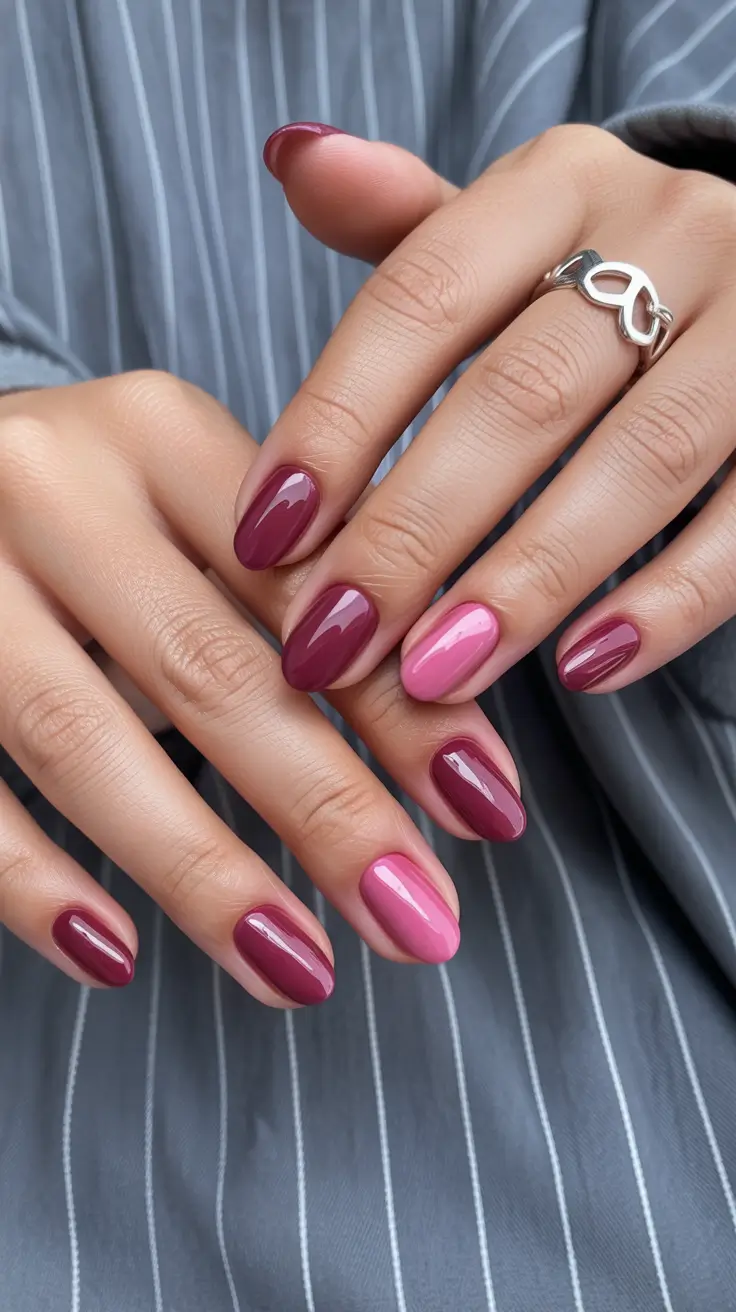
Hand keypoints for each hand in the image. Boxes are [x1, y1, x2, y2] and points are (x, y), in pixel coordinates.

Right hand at [0, 376, 524, 1002]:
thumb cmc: (90, 511)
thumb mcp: (192, 511)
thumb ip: (295, 594)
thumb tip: (448, 748)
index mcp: (157, 434)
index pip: (303, 585)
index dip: (401, 704)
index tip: (485, 808)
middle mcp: (51, 486)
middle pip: (207, 669)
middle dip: (327, 810)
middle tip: (419, 921)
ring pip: (82, 740)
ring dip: (202, 872)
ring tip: (300, 971)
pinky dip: (33, 883)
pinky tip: (114, 955)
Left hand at [235, 124, 735, 701]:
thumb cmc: (599, 278)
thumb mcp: (509, 235)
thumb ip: (408, 228)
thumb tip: (293, 158)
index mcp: (565, 184)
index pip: (423, 295)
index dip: (336, 421)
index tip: (264, 536)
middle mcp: (672, 234)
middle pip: (522, 394)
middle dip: (413, 532)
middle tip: (333, 641)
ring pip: (640, 463)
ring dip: (526, 582)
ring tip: (432, 676)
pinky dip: (667, 604)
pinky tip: (582, 670)